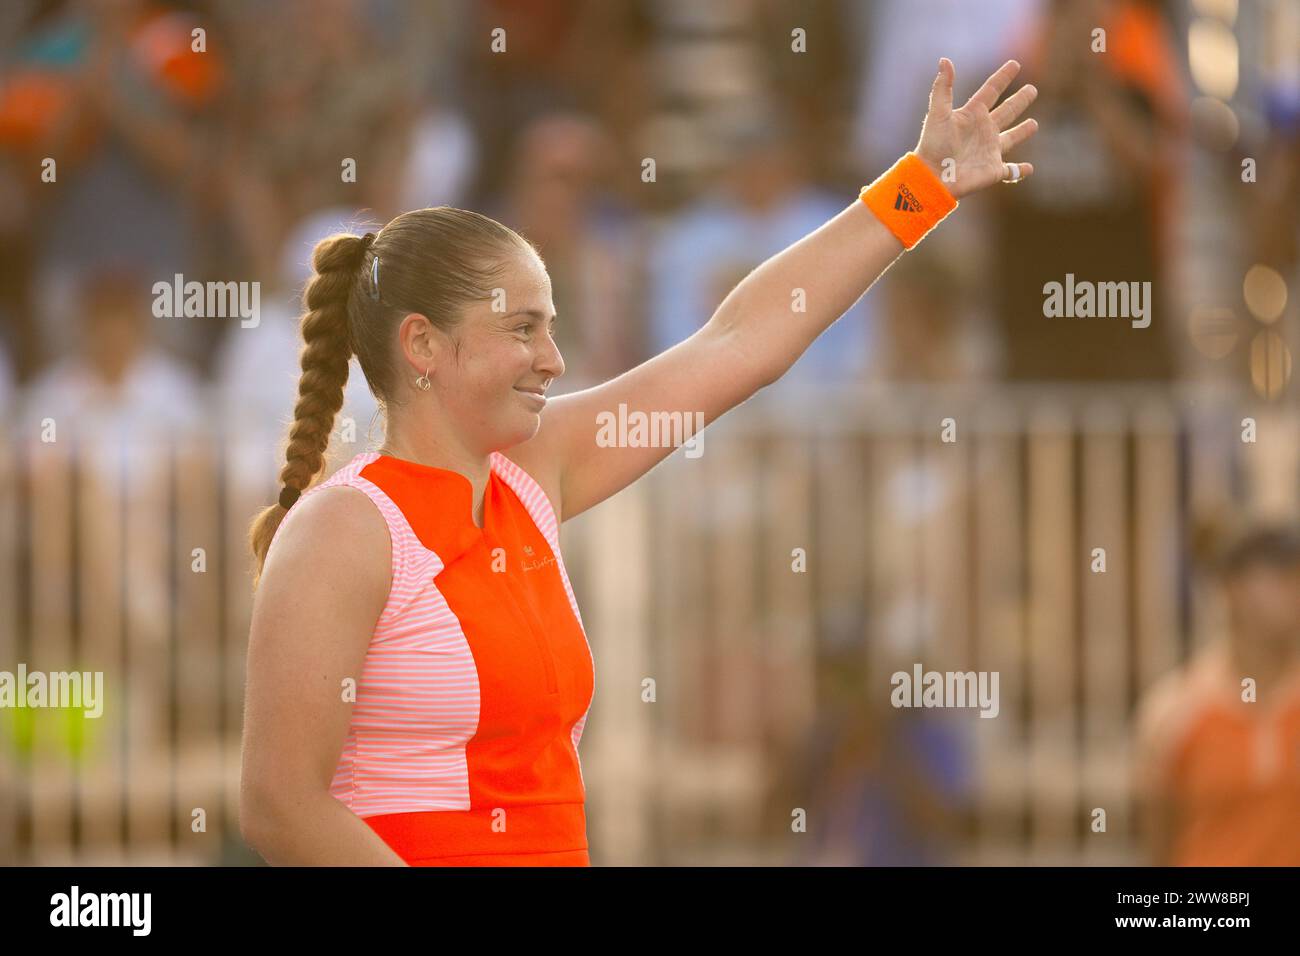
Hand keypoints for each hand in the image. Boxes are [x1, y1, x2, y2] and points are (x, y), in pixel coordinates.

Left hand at [914, 58, 1038, 198]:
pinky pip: (1011, 171)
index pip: (991, 90)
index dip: (1003, 77)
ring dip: (1022, 132)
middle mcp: (983, 131)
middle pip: (1006, 111)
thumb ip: (943, 88)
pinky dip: (1020, 171)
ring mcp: (990, 151)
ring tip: (1034, 124)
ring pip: (1011, 138)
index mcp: (972, 114)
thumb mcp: (938, 114)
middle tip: (1032, 90)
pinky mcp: (994, 171)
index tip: (1014, 64)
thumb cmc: (933, 145)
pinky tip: (1029, 169)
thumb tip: (944, 60)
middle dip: (1019, 101)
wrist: (932, 177)